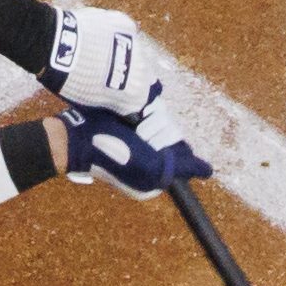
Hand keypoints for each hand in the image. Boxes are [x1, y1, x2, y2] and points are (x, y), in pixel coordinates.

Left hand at [44, 4, 158, 116]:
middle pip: (140, 74)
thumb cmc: (73, 81)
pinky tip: (102, 37)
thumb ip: (111, 98)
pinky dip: (116, 35)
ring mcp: (136, 43)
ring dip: (123, 53)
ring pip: (134, 51)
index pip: (138, 99)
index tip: (114, 97)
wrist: (60, 47)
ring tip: (104, 53)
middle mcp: (142, 68)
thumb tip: (115, 97)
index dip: (125, 98)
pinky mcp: (125, 23)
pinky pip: (125, 32)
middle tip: (109, 73)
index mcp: (135, 91)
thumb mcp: (94, 100)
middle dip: (127, 74)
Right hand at [61, 94, 210, 199]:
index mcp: (157, 177)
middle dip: (156, 130)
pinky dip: (143, 108)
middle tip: (134, 134)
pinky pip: (151, 108)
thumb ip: (181, 167)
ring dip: (148, 119)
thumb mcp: (151, 167)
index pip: (182, 153)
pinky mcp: (131, 124)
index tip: (146, 145)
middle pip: (173, 133)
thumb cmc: (113, 154)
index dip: (167, 144)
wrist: (76, 138)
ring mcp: (140, 140)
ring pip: (163, 117)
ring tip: (127, 125)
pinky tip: (128, 115)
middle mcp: (152, 158)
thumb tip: (208, 171)